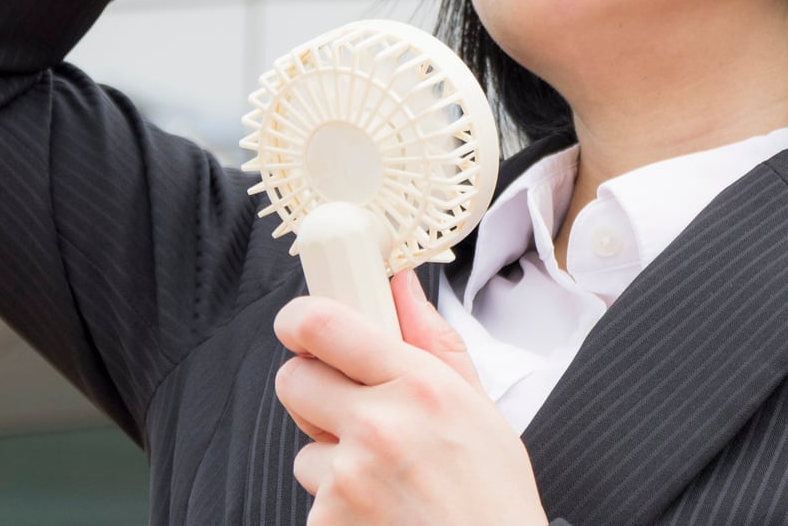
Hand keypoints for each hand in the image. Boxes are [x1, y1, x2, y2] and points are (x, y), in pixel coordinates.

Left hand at [274, 268, 548, 524]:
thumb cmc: (493, 496)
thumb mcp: (480, 408)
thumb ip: (433, 341)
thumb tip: (400, 286)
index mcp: (419, 386)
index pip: (324, 326)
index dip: (298, 320)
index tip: (299, 326)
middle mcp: (379, 427)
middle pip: (294, 379)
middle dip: (313, 387)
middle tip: (345, 406)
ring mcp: (348, 480)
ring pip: (305, 447)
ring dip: (332, 458)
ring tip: (386, 478)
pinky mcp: (328, 523)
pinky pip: (314, 498)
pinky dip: (339, 505)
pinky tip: (383, 511)